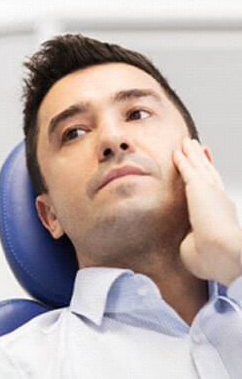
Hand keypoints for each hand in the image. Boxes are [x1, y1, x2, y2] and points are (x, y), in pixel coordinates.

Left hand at [173, 138, 241, 285]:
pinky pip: (188, 170)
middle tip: (198, 147)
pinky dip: (182, 160)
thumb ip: (194, 241)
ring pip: (199, 167)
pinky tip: (177, 152)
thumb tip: (187, 245)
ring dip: (192, 154)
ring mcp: (210, 192)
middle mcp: (219, 200)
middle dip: (203, 160)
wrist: (220, 253)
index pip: (215, 191)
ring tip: (187, 142)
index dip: (211, 179)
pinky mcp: (198, 188)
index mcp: (222, 214)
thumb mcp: (201, 246)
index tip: (207, 170)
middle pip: (209, 173)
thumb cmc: (212, 258)